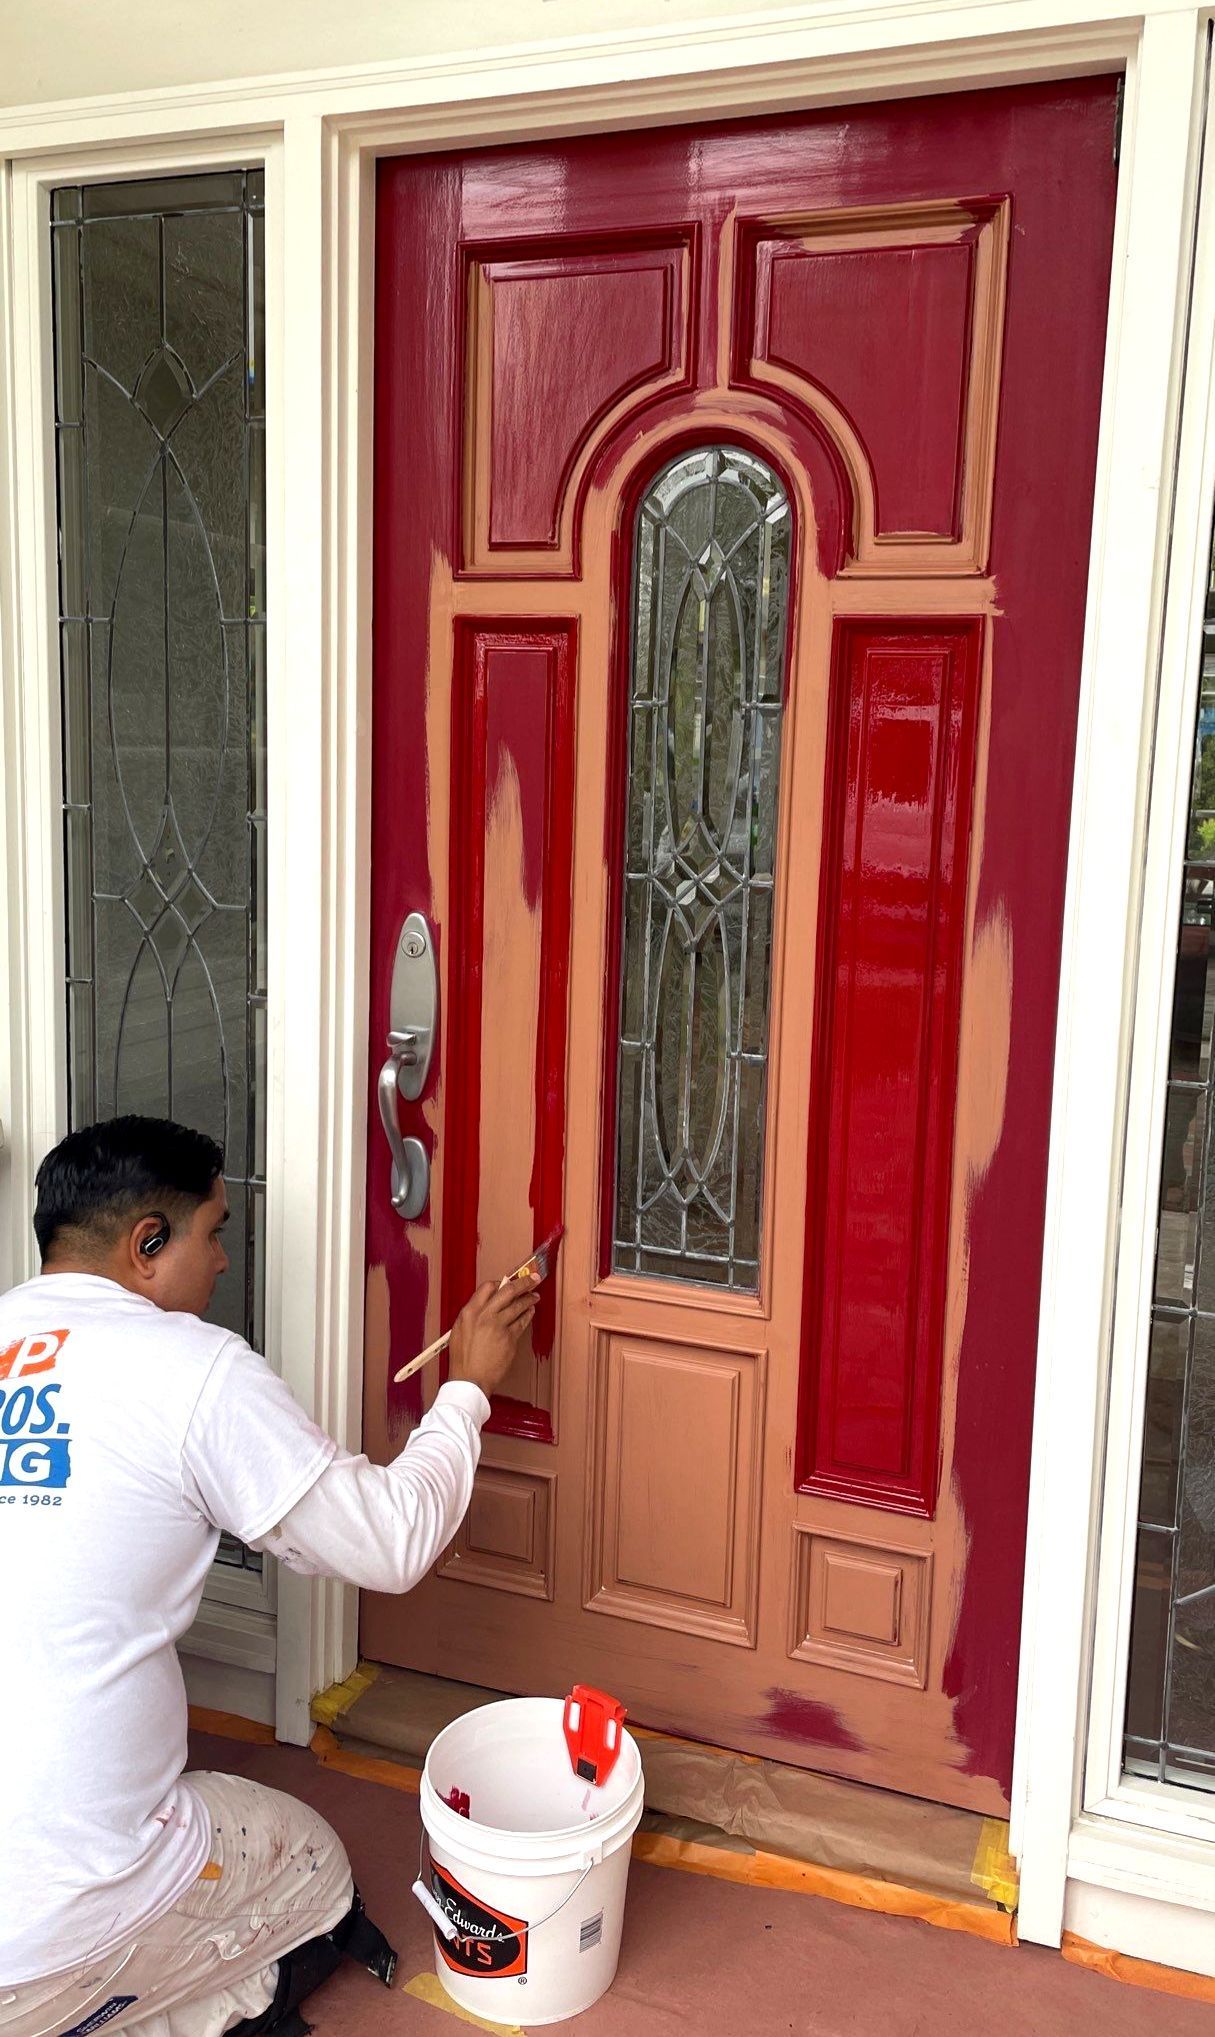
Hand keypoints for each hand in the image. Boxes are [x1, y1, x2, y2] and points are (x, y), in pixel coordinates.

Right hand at [449, 1276, 538, 1400]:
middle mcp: (484, 1316)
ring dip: (529, 1299)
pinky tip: (530, 1312)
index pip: (487, 1287)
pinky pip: (522, 1323)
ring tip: (535, 1296)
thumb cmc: (462, 1358)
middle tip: (533, 1279)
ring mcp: (499, 1327)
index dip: (500, 1283)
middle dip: (523, 1282)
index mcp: (469, 1312)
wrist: (470, 1379)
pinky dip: (528, 1315)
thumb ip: (473, 1315)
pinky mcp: (510, 1339)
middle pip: (507, 1291)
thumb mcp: (459, 1330)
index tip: (507, 1282)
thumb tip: (487, 1305)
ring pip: (518, 1306)